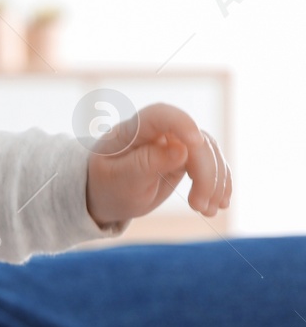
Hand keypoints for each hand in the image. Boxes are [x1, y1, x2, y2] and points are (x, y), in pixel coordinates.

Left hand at [85, 102, 230, 226]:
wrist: (106, 194)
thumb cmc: (106, 185)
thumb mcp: (119, 180)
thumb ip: (146, 164)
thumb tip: (182, 150)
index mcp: (132, 131)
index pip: (160, 116)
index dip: (181, 123)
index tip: (195, 144)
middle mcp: (158, 131)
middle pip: (194, 141)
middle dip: (205, 173)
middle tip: (200, 206)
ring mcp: (176, 142)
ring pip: (209, 152)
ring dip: (215, 182)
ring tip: (208, 211)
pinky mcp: (188, 156)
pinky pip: (212, 163)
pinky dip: (219, 183)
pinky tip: (220, 204)